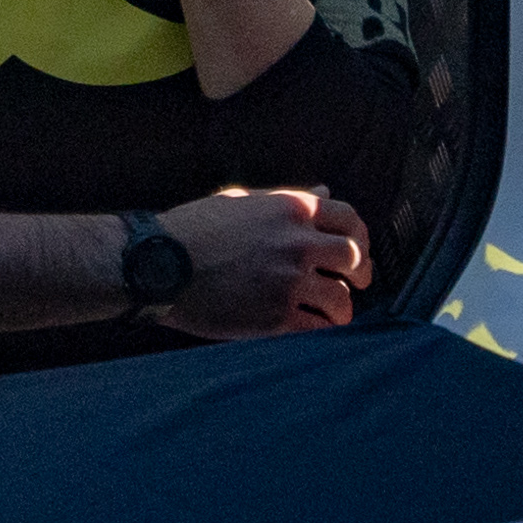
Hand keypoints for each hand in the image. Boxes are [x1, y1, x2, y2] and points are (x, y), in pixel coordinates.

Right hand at [154, 188, 372, 337]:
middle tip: (357, 283)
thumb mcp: (243, 200)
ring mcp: (290, 280)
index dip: (360, 237)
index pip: (350, 219)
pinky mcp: (277, 315)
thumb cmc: (194, 229)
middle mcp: (299, 242)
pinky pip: (318, 327)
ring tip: (334, 313)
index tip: (357, 251)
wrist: (161, 267)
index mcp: (293, 209)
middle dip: (360, 273)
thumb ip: (288, 200)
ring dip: (341, 307)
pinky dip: (321, 329)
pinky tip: (316, 328)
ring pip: (341, 299)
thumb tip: (324, 193)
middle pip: (354, 259)